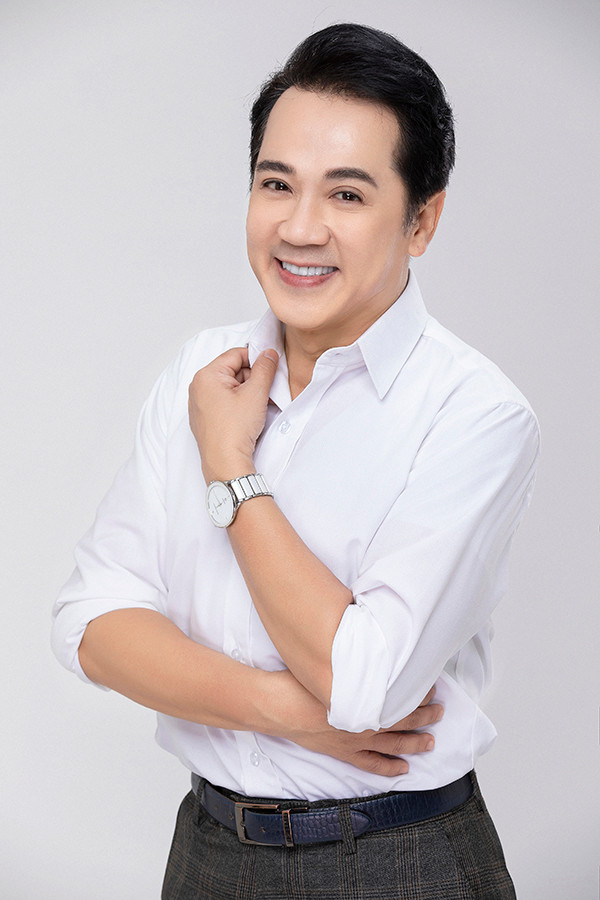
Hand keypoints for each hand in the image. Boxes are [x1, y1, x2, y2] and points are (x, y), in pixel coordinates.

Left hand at [188, 347, 278, 482]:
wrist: (225, 462)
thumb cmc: (234, 430)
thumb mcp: (256, 393)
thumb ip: (264, 368)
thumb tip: (268, 354)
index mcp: (206, 376)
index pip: (235, 354)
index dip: (256, 358)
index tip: (270, 365)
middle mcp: (198, 387)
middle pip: (232, 371)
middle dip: (252, 378)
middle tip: (267, 390)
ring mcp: (199, 404)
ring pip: (229, 387)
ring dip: (247, 392)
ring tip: (260, 405)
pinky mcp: (204, 418)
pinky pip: (223, 402)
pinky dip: (238, 404)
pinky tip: (249, 415)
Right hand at [272, 672, 441, 776]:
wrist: (279, 705)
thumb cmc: (302, 683)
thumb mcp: (334, 663)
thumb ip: (357, 662)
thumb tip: (373, 651)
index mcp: (365, 700)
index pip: (403, 697)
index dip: (420, 693)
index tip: (432, 685)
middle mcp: (366, 723)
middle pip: (404, 719)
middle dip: (425, 715)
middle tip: (440, 710)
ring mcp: (356, 740)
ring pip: (394, 744)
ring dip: (414, 742)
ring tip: (430, 741)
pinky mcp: (343, 751)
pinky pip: (372, 763)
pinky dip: (389, 767)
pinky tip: (403, 768)